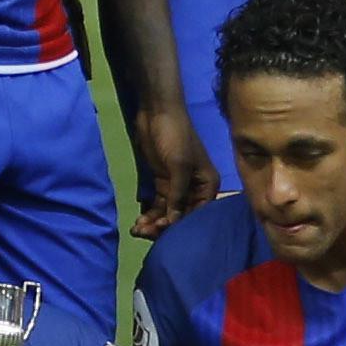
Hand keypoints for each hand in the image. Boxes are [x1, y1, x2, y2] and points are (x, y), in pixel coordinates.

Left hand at [132, 99, 211, 234]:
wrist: (157, 112)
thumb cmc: (174, 136)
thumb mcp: (178, 166)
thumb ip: (177, 196)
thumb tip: (174, 223)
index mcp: (207, 185)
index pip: (197, 214)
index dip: (180, 226)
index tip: (161, 230)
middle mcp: (195, 189)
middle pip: (181, 216)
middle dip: (164, 227)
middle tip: (143, 233)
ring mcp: (178, 187)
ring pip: (168, 213)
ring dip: (154, 223)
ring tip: (137, 230)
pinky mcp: (163, 183)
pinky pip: (158, 205)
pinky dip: (149, 214)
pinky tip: (138, 222)